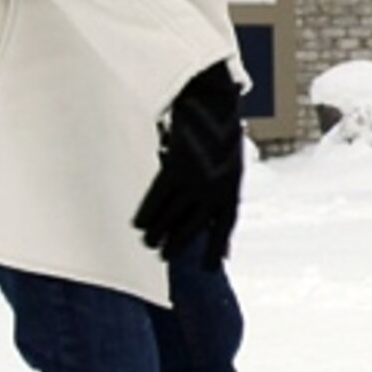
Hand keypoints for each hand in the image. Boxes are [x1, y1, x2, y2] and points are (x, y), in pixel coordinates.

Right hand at [132, 61, 242, 268]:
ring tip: (148, 242)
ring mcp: (196, 180)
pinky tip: (139, 225)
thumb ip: (222, 198)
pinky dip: (147, 213)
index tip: (209, 268)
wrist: (211, 102)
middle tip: (163, 255)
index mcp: (232, 188)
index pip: (225, 226)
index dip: (217, 248)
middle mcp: (216, 188)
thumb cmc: (218, 137)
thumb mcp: (230, 168)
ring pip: (172, 215)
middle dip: (177, 243)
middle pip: (193, 226)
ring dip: (158, 231)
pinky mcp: (177, 169)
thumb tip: (224, 224)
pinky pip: (157, 199)